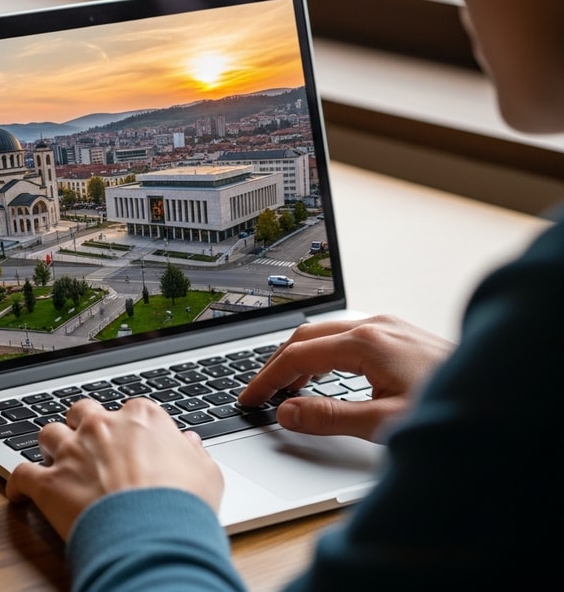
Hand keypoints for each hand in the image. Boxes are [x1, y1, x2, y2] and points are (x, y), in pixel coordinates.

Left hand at [6, 398, 222, 539]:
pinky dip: (18, 485)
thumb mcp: (206, 474)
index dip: (128, 426)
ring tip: (54, 460)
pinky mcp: (48, 482)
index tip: (130, 440)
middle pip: (82, 411)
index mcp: (141, 418)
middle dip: (83, 424)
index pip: (130, 410)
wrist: (155, 534)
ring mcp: (72, 452)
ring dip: (50, 446)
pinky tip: (20, 494)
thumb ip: (193, 453)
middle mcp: (102, 427)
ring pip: (48, 433)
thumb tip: (189, 444)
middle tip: (89, 443)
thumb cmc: (183, 505)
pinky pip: (21, 475)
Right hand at [239, 314, 453, 441]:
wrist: (500, 395)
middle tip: (257, 393)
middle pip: (305, 337)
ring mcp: (389, 327)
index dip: (265, 379)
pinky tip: (321, 375)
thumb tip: (286, 412)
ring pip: (325, 334)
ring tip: (283, 388)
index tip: (248, 399)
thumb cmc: (450, 408)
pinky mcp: (399, 335)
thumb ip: (328, 418)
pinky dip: (322, 355)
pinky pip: (345, 336)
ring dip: (299, 359)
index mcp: (366, 343)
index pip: (296, 356)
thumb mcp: (383, 424)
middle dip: (275, 365)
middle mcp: (375, 326)